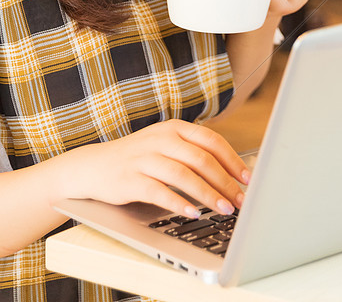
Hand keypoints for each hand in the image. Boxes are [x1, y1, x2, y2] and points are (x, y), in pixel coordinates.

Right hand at [56, 119, 249, 216]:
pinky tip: (193, 213)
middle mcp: (161, 139)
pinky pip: (159, 192)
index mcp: (174, 128)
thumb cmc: (139, 159)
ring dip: (208, 194)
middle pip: (201, 159)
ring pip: (183, 175)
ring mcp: (144, 158)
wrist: (93, 166)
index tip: (248, 179)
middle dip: (225, 182)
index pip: (212, 141)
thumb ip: (193, 154)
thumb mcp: (166, 147)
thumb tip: (232, 175)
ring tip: (223, 209)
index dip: (233, 160)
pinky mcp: (130, 179)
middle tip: (240, 200)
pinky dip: (178, 203)